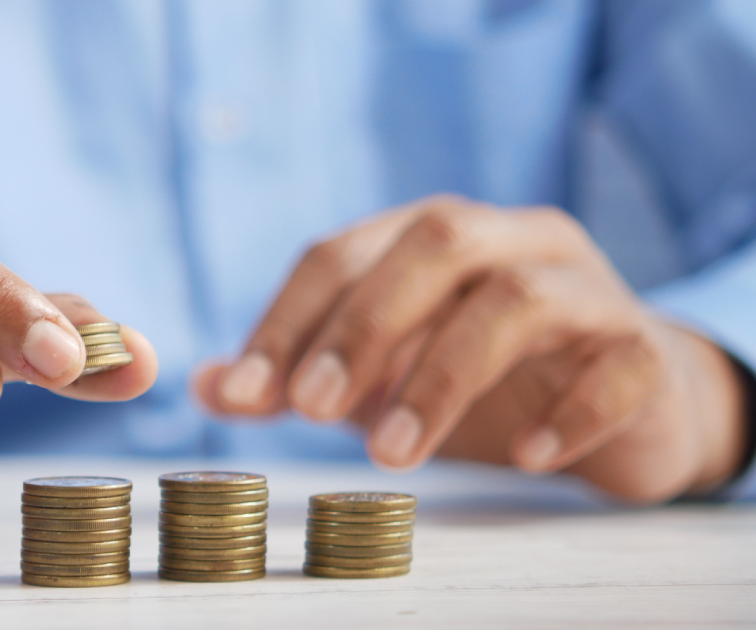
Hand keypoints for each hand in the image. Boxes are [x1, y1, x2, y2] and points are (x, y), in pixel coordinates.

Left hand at [196, 196, 745, 502]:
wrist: (625, 402)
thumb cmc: (486, 380)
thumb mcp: (380, 376)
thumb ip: (299, 376)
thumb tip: (205, 386)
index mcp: (433, 237)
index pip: (342, 252)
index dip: (287, 319)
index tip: (244, 393)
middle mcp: (511, 241)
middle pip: (435, 243)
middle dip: (363, 326)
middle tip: (311, 409)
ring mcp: (586, 288)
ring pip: (518, 299)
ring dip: (442, 376)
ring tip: (393, 455)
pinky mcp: (644, 350)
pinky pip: (617, 366)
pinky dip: (568, 411)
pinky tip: (525, 457)